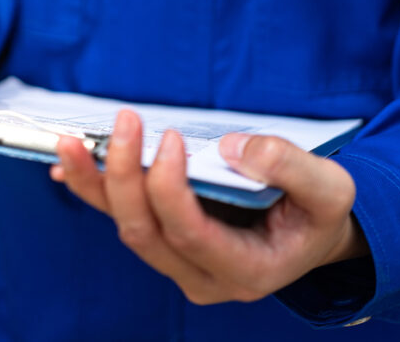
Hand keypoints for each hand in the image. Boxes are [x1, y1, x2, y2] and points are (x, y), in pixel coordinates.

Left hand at [52, 111, 366, 303]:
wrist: (309, 233)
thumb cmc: (318, 212)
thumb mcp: (330, 189)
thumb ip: (291, 167)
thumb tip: (231, 148)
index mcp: (247, 270)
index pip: (190, 234)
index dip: (170, 188)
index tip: (172, 139)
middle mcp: (203, 277)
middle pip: (145, 232)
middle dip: (125, 176)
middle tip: (125, 122)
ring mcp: (179, 263)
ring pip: (125, 226)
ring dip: (96, 182)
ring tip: (71, 142)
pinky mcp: (164, 242)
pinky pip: (122, 218)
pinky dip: (94, 189)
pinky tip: (69, 164)